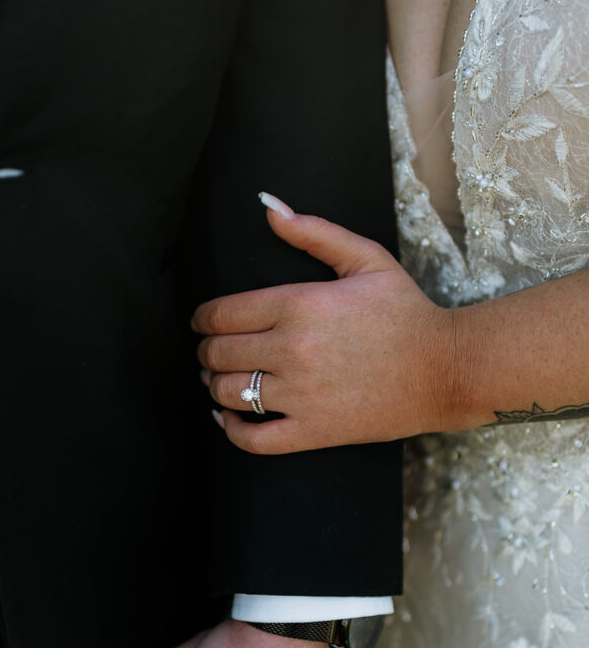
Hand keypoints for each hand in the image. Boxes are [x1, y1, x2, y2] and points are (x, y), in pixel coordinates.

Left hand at [192, 193, 457, 453]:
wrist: (446, 369)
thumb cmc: (407, 313)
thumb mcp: (366, 260)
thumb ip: (314, 232)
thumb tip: (269, 208)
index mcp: (299, 304)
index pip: (221, 313)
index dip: (201, 319)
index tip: (201, 323)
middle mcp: (293, 349)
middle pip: (218, 353)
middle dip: (205, 351)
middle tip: (210, 352)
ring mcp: (301, 394)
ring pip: (228, 393)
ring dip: (213, 386)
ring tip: (218, 380)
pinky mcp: (313, 431)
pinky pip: (252, 439)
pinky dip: (231, 429)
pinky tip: (228, 417)